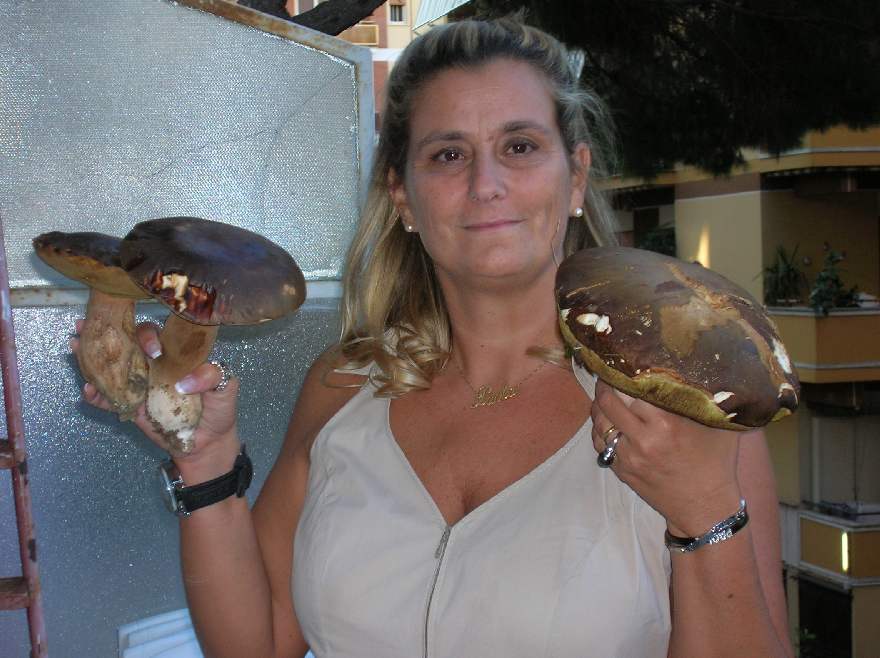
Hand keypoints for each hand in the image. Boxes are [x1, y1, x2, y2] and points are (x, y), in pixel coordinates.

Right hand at [71, 319, 240, 472]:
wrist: (208, 443)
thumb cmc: (218, 411)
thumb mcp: (225, 390)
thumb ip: (212, 377)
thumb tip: (183, 382)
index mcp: (176, 355)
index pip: (158, 335)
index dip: (150, 336)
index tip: (153, 350)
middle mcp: (155, 365)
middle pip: (128, 343)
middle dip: (109, 334)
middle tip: (89, 326)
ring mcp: (141, 385)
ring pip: (113, 366)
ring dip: (92, 356)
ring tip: (75, 345)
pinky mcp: (132, 406)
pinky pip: (110, 397)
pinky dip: (96, 393)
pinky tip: (87, 388)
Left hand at [590, 379, 742, 536]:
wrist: (705, 508)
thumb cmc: (716, 463)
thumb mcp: (720, 427)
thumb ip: (709, 399)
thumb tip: (707, 369)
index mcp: (667, 424)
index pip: (633, 389)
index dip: (626, 374)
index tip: (625, 364)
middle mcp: (643, 439)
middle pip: (608, 402)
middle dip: (605, 386)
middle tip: (608, 375)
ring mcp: (628, 456)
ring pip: (599, 422)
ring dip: (598, 406)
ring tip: (604, 395)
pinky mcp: (621, 470)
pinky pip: (599, 443)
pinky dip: (599, 429)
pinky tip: (606, 421)